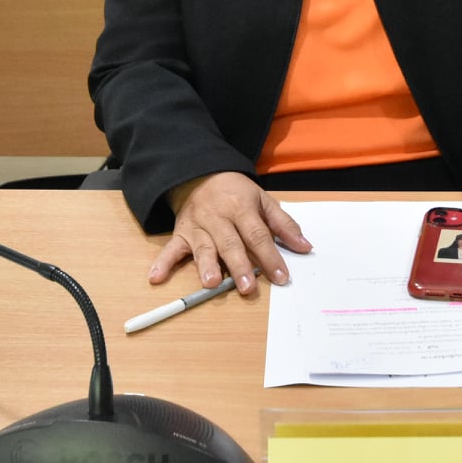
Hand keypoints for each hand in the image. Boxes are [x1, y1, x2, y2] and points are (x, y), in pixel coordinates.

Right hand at [148, 171, 311, 294]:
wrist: (200, 174)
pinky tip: (156, 277)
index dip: (269, 256)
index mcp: (241, 208)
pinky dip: (162, 263)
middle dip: (238, 266)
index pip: (257, 235)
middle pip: (230, 243)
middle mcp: (218, 218)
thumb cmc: (235, 192)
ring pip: (202, 248)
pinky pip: (170, 248)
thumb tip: (305, 247)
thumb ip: (283, 224)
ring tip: (210, 283)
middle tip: (247, 288)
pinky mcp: (181, 233)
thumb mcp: (263, 200)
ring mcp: (197, 227)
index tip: (281, 276)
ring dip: (206, 265)